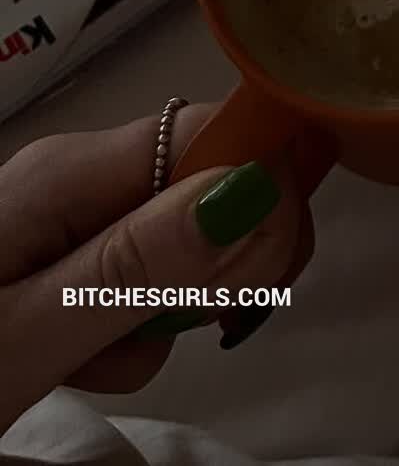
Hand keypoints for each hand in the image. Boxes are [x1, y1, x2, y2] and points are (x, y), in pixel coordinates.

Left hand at [0, 106, 311, 435]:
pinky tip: (78, 366)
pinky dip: (128, 331)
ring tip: (95, 368)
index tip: (271, 269)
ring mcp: (61, 221)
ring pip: (174, 247)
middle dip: (214, 264)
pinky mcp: (54, 265)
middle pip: (204, 189)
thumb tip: (257, 186)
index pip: (213, 131)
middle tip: (181, 331)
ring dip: (163, 316)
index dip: (264, 188)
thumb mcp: (27, 334)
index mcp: (67, 172)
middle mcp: (72, 178)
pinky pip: (131, 280)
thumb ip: (138, 266)